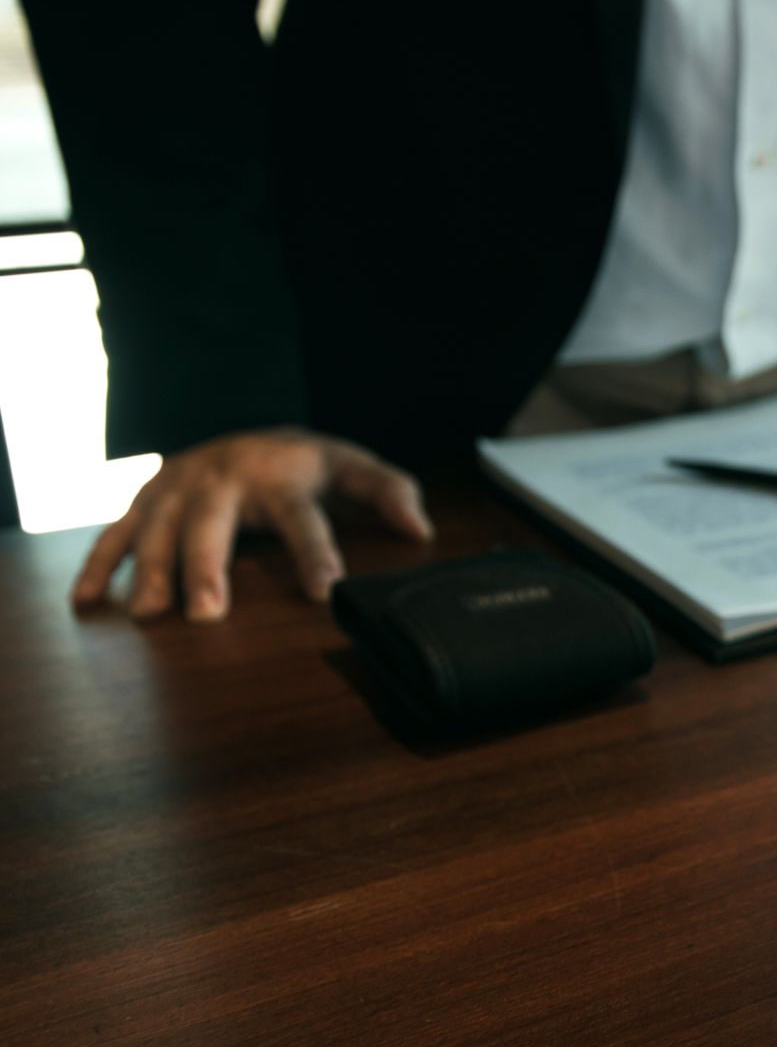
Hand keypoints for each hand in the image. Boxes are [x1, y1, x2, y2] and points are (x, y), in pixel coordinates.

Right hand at [72, 428, 433, 621]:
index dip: (316, 554)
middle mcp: (223, 478)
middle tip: (209, 614)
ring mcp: (179, 487)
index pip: (303, 518)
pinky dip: (98, 565)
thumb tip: (419, 530)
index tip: (327, 593)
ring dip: (151, 570)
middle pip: (213, 522)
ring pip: (158, 528)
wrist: (249, 431)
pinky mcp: (147, 498)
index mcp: (281, 475)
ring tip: (151, 615)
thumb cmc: (307, 465)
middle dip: (208, 567)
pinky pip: (116, 531)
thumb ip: (390, 494)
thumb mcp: (353, 469)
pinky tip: (87, 602)